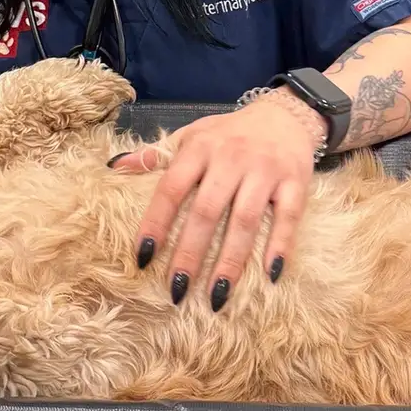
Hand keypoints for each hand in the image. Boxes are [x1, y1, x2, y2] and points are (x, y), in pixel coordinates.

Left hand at [111, 90, 324, 311]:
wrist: (285, 115)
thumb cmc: (230, 133)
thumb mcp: (192, 136)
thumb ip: (156, 154)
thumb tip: (114, 167)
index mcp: (200, 147)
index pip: (171, 188)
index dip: (156, 222)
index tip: (143, 257)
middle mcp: (231, 158)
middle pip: (207, 211)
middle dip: (190, 253)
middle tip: (176, 289)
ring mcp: (265, 171)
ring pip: (245, 220)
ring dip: (230, 261)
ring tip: (216, 295)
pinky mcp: (296, 182)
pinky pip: (288, 217)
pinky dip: (280, 245)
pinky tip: (269, 275)